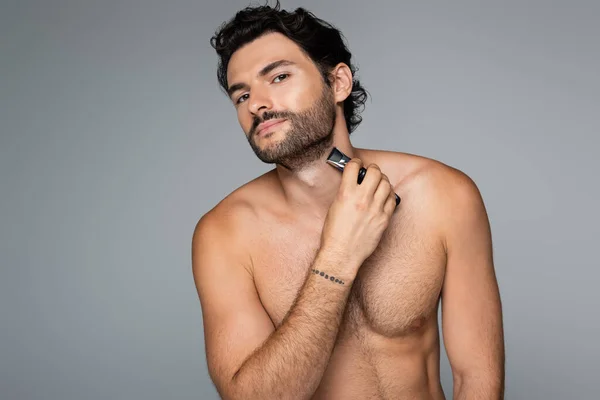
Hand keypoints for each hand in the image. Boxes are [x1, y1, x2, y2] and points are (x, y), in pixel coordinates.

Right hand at [320, 158, 397, 273]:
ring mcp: (375, 209)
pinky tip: (383, 197)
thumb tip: (354, 181)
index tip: (357, 165)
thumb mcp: (334, 207)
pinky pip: (392, 199)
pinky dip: (388, 195)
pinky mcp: (384, 219)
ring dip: (382, 181)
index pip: (354, 166)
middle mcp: (362, 200)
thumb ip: (345, 192)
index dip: (356, 163)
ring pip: (386, 184)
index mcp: (346, 194)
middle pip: (375, 172)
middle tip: (370, 173)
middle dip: (372, 169)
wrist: (342, 254)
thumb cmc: (334, 234)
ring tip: (378, 185)